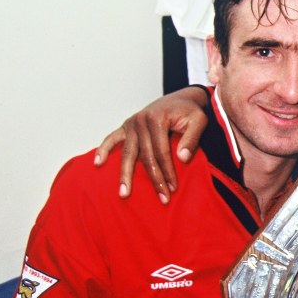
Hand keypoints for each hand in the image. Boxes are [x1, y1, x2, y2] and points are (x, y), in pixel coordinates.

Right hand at [94, 87, 210, 201]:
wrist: (180, 99)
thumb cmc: (190, 111)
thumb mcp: (199, 121)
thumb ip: (192, 138)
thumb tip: (182, 158)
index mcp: (157, 119)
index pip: (161, 151)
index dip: (167, 171)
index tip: (172, 188)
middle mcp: (141, 121)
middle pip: (145, 156)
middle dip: (154, 179)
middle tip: (161, 198)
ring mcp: (131, 124)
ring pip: (127, 153)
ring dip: (125, 174)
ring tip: (124, 193)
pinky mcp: (126, 126)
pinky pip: (112, 138)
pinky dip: (103, 150)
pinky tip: (98, 163)